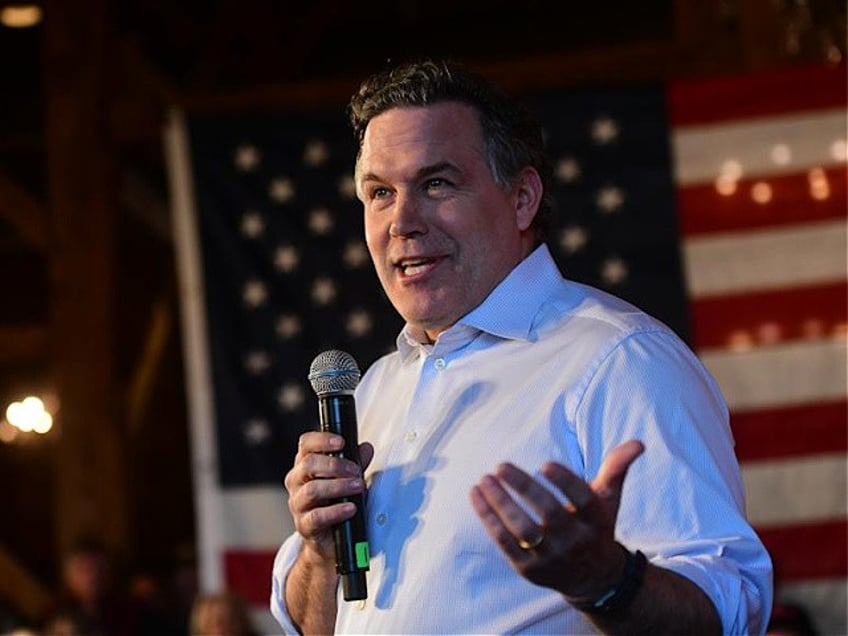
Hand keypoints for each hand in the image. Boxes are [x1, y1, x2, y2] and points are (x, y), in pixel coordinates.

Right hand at [284, 432, 373, 561]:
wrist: (330, 540)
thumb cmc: (336, 503)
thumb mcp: (348, 478)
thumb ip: (356, 462)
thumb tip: (366, 448)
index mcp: (305, 465)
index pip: (306, 444)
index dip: (322, 440)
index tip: (341, 442)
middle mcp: (297, 482)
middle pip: (308, 464)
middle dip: (335, 465)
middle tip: (356, 470)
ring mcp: (298, 504)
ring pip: (312, 490)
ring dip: (338, 486)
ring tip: (358, 487)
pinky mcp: (304, 525)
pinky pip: (317, 516)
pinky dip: (336, 511)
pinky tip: (350, 508)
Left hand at [469, 440, 643, 600]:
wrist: (593, 579)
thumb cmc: (596, 527)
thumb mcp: (609, 499)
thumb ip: (617, 468)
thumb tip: (637, 443)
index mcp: (596, 520)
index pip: (582, 500)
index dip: (565, 483)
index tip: (545, 464)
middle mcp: (575, 541)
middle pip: (549, 514)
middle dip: (523, 488)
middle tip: (500, 465)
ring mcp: (551, 558)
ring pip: (522, 530)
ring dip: (500, 504)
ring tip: (484, 480)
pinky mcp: (529, 569)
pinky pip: (504, 543)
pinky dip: (488, 519)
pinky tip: (476, 494)